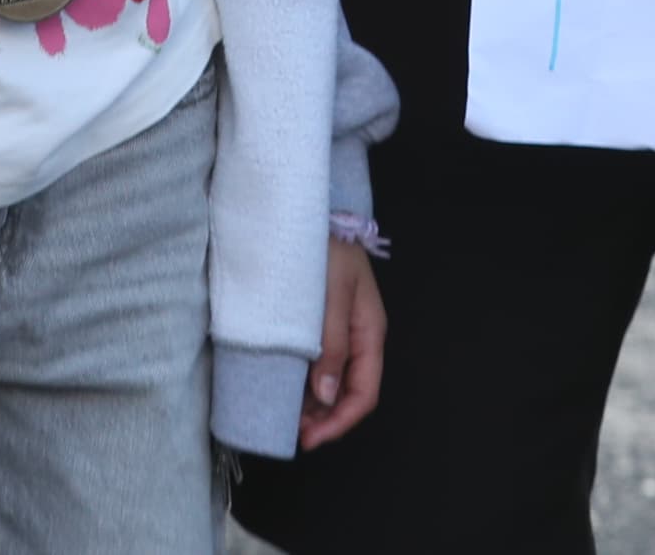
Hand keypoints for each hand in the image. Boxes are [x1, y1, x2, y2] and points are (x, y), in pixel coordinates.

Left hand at [300, 239, 385, 449]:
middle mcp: (358, 337)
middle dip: (325, 419)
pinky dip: (305, 386)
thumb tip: (325, 394)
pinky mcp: (320, 326)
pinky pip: (318, 366)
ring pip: (333, 383)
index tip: (308, 439)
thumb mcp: (328, 295)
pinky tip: (286, 392)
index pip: (365, 392)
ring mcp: (340, 332)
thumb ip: (330, 343)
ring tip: (286, 417)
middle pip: (350, 393)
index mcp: (368, 331)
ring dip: (313, 406)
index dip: (340, 422)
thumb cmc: (322, 249)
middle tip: (292, 433)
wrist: (304, 215)